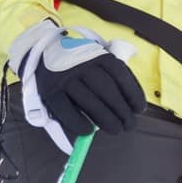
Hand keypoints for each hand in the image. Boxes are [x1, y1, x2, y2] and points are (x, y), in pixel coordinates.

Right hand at [9, 20, 145, 153]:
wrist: (41, 52)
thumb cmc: (77, 63)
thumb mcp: (96, 59)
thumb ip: (112, 76)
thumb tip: (130, 106)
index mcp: (97, 55)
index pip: (120, 74)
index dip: (133, 93)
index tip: (139, 109)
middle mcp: (82, 64)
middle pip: (107, 91)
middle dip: (122, 111)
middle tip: (129, 125)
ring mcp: (65, 78)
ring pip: (90, 103)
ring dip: (107, 120)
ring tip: (116, 129)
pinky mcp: (51, 92)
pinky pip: (68, 112)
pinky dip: (80, 124)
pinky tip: (89, 130)